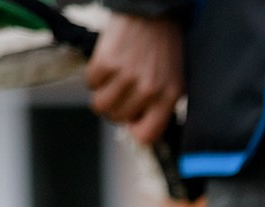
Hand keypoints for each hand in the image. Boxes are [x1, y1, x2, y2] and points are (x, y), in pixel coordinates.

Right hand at [86, 13, 182, 148]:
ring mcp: (126, 76)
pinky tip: (107, 65)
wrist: (151, 13)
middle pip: (118, 118)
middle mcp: (148, 90)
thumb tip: (140, 128)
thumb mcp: (174, 81)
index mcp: (168, 97)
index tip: (132, 122)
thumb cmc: (164, 49)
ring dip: (102, 95)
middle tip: (122, 93)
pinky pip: (91, 83)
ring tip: (113, 82)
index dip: (135, 131)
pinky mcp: (105, 62)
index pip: (146, 135)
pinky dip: (95, 77)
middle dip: (117, 108)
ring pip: (100, 105)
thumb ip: (161, 106)